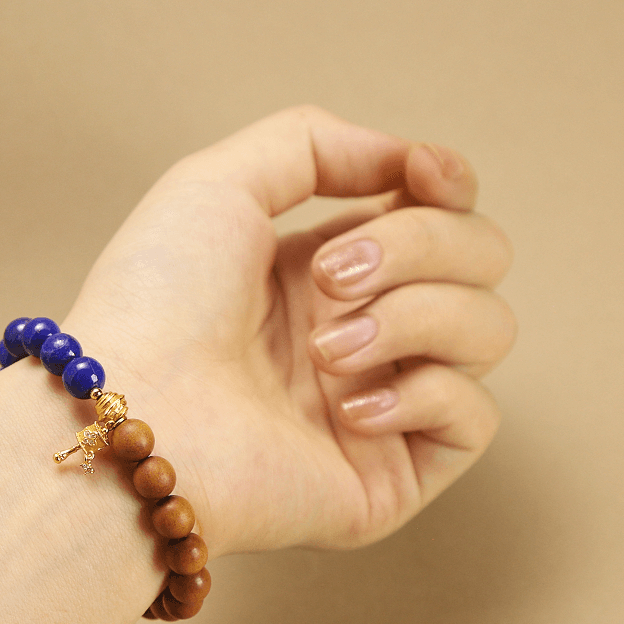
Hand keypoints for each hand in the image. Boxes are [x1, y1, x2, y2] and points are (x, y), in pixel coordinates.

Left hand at [63, 106, 515, 554]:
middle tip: (329, 280)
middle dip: (418, 247)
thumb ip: (315, 147)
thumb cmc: (157, 300)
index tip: (425, 174)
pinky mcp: (392, 476)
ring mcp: (382, 402)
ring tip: (324, 349)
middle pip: (480, 258)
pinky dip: (423, 394)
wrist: (135, 412)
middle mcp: (362, 331)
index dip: (449, 183)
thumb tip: (406, 163)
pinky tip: (344, 408)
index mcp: (325, 270)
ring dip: (414, 318)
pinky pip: (474, 417)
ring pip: (489, 329)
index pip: (439, 212)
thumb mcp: (219, 183)